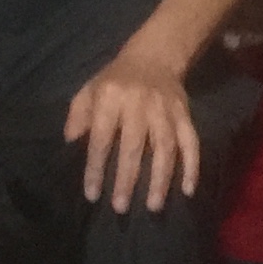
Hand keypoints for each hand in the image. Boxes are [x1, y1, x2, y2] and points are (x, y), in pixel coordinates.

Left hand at [64, 40, 200, 215]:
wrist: (154, 56)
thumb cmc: (115, 80)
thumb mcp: (89, 90)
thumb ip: (78, 116)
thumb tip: (71, 145)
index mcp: (111, 97)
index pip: (101, 137)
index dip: (96, 167)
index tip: (92, 194)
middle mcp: (139, 103)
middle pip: (134, 146)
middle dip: (127, 179)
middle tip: (120, 207)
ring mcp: (165, 109)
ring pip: (165, 147)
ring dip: (160, 179)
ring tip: (153, 206)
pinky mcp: (185, 114)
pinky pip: (191, 142)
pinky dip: (192, 166)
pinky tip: (187, 190)